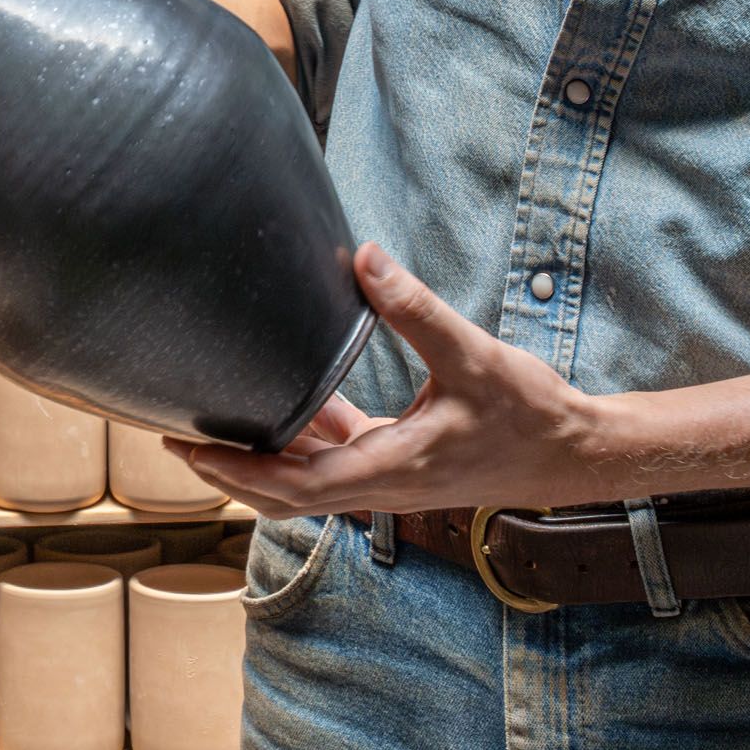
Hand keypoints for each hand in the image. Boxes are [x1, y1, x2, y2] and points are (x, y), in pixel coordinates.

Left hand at [165, 244, 614, 516]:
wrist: (576, 453)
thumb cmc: (530, 414)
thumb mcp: (472, 356)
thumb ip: (416, 308)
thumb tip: (366, 257)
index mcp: (389, 470)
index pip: (292, 485)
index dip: (235, 471)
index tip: (187, 451)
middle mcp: (381, 483)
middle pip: (285, 491)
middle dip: (229, 469)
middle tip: (173, 438)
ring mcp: (391, 475)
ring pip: (308, 477)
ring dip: (262, 455)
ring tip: (215, 418)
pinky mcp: (403, 459)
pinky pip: (337, 457)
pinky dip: (306, 436)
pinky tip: (295, 398)